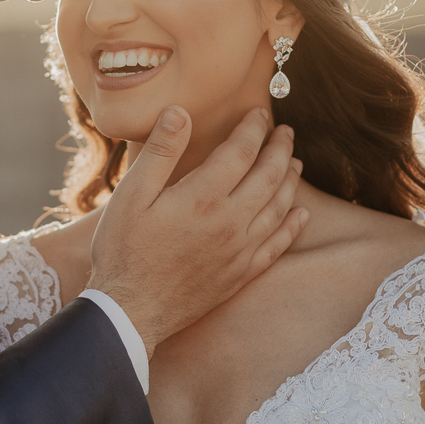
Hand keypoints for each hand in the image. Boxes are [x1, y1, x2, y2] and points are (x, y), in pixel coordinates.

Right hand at [87, 106, 306, 357]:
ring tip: (295, 163)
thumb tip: (180, 112)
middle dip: (279, 149)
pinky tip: (301, 215)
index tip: (260, 113)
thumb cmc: (123, 250)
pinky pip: (276, 246)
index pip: (241, 152)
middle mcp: (230, 222)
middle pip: (268, 176)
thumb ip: (160, 152)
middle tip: (286, 132)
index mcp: (203, 197)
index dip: (253, 128)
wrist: (130, 311)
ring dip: (290, 182)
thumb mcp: (130, 195)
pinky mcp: (240, 275)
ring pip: (278, 208)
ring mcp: (239, 251)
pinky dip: (292, 227)